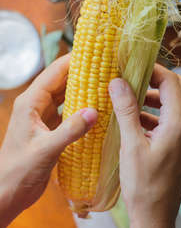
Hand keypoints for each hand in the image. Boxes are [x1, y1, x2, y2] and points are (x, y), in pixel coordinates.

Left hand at [0, 55, 97, 227]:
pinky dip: (81, 106)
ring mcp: (42, 116)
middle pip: (62, 80)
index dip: (74, 60)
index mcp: (31, 101)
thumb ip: (70, 130)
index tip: (95, 51)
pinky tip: (97, 106)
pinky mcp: (48, 128)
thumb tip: (95, 112)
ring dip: (83, 88)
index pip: (55, 72)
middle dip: (82, 71)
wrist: (7, 194)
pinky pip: (67, 110)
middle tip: (106, 65)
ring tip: (105, 81)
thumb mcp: (45, 150)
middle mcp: (36, 104)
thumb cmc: (18, 171)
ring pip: (65, 94)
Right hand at [109, 64, 180, 227]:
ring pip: (176, 103)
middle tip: (132, 80)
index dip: (153, 70)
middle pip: (178, 89)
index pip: (172, 82)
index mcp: (180, 124)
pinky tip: (136, 120)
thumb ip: (126, 110)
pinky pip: (174, 119)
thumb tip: (118, 81)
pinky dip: (157, 113)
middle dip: (155, 80)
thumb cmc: (142, 185)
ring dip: (155, 97)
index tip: (132, 67)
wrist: (155, 218)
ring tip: (130, 100)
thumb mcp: (130, 145)